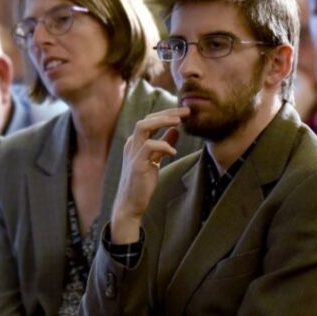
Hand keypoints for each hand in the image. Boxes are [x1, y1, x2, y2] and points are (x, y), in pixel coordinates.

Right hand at [109, 108, 187, 242]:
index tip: (184, 112)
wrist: (130, 203)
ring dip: (162, 121)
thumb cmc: (142, 182)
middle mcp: (132, 144)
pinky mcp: (136, 164)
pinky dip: (163, 145)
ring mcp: (132, 153)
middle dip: (167, 113)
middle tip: (186, 112)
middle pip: (146, 119)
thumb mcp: (155, 160)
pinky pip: (149, 147)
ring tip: (179, 122)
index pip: (150, 120)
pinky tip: (173, 152)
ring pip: (143, 127)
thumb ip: (164, 144)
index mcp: (136, 142)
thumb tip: (176, 130)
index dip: (167, 113)